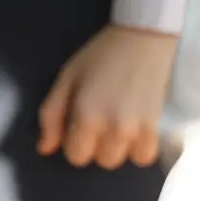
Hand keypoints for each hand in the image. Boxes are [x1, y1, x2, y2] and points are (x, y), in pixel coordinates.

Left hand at [38, 24, 177, 169]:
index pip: (76, 156)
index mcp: (87, 115)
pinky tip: (131, 129)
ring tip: (114, 121)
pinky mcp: (156, 129)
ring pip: (120, 160)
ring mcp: (137, 131)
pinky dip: (136, 148)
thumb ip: (51, 115)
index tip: (76, 123)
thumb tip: (44, 149)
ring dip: (114, 146)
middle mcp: (113, 129)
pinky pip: (143, 157)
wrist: (141, 40)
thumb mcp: (66, 78)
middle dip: (93, 144)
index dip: (72, 141)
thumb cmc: (98, 56)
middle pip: (99, 160)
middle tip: (96, 118)